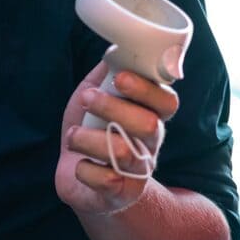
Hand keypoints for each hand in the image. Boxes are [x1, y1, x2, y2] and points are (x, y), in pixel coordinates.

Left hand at [55, 59, 178, 215]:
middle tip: (85, 99)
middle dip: (113, 108)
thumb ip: (106, 72)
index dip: (147, 90)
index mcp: (149, 116)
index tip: (120, 78)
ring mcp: (137, 172)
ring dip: (89, 139)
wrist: (79, 178)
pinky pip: (106, 181)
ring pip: (125, 153)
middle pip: (149, 126)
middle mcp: (150, 145)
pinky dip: (84, 170)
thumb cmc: (91, 130)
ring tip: (72, 135)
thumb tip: (115, 45)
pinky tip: (79, 165)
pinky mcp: (119, 194)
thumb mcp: (95, 96)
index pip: (167, 102)